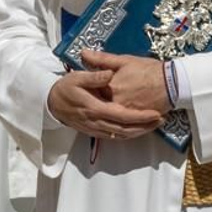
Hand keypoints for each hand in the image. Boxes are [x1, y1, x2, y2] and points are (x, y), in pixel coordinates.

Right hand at [46, 69, 163, 139]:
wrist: (51, 104)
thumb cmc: (66, 88)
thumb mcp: (77, 77)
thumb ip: (94, 76)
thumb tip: (109, 74)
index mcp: (94, 108)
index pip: (122, 116)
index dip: (140, 117)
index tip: (155, 114)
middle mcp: (96, 122)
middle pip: (125, 129)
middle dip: (144, 127)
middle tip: (160, 120)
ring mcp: (95, 129)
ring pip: (121, 135)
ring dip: (138, 132)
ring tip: (154, 125)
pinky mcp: (94, 131)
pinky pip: (114, 136)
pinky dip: (128, 134)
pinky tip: (137, 129)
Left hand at [81, 50, 170, 115]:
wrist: (171, 82)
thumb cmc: (148, 70)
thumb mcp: (124, 60)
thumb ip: (101, 59)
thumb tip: (83, 53)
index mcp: (110, 88)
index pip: (92, 92)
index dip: (90, 90)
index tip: (89, 88)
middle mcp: (116, 104)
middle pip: (101, 107)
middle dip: (98, 103)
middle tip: (102, 98)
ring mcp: (126, 114)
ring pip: (111, 118)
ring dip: (108, 115)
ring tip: (112, 109)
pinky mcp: (135, 122)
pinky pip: (123, 126)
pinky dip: (120, 124)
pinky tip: (119, 119)